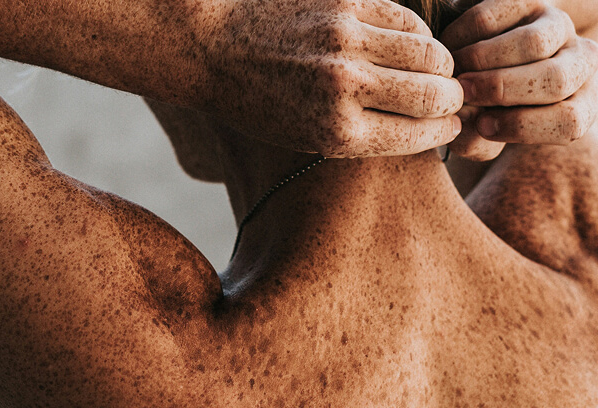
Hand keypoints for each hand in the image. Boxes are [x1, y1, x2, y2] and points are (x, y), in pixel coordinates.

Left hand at [200, 0, 462, 156]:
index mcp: (336, 133)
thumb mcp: (304, 138)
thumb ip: (361, 133)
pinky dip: (417, 32)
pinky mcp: (345, 2)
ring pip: (430, 51)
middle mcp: (345, 87)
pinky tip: (409, 41)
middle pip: (436, 93)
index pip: (420, 134)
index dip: (444, 129)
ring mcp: (347, 40)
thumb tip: (424, 124)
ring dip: (440, 63)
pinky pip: (405, 18)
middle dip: (452, 97)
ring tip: (433, 68)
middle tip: (450, 95)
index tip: (450, 124)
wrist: (212, 48)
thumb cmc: (257, 102)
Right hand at [442, 0, 597, 159]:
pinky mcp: (528, 0)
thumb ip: (474, 142)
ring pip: (532, 45)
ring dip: (482, 62)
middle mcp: (580, 62)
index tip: (482, 127)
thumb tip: (463, 123)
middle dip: (500, 90)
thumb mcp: (486, 133)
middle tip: (462, 94)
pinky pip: (494, 19)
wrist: (485, 61)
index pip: (569, 122)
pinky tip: (449, 52)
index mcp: (581, 104)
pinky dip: (462, 38)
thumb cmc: (487, 110)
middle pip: (555, 81)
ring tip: (454, 74)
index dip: (521, 127)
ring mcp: (558, 27)